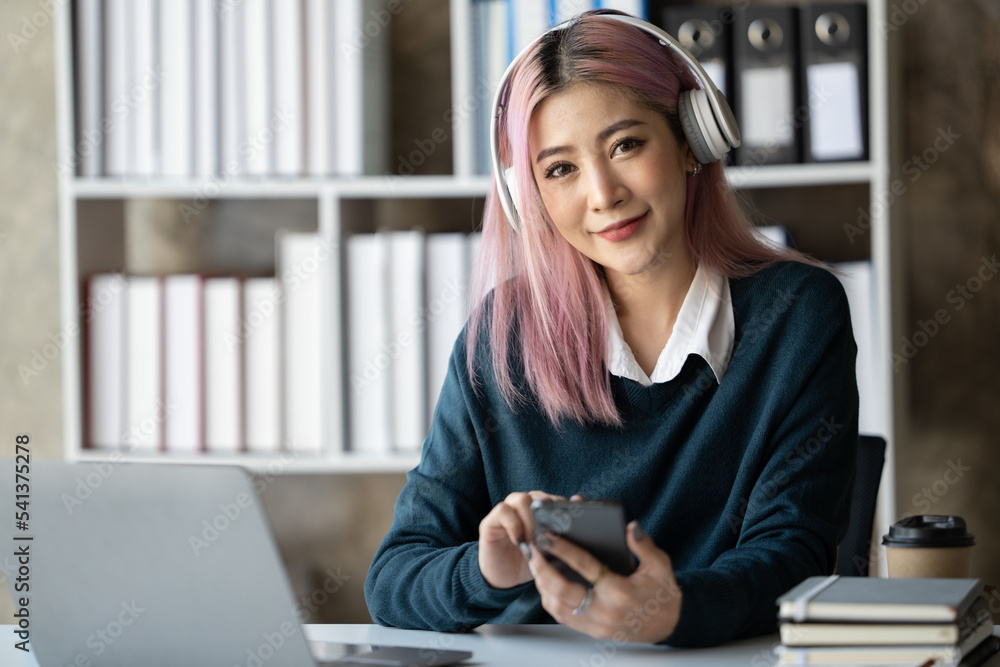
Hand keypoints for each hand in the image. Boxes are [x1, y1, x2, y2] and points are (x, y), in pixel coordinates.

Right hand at [477, 491, 583, 589]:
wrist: (506, 578)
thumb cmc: (532, 562)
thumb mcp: (552, 552)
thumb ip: (564, 536)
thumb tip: (580, 517)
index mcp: (542, 510)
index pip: (556, 500)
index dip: (564, 508)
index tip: (571, 523)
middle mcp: (526, 505)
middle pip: (540, 497)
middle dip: (547, 517)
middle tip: (550, 538)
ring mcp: (508, 510)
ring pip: (522, 499)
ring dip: (531, 521)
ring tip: (533, 542)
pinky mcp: (492, 520)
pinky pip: (503, 510)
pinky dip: (514, 524)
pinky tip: (519, 540)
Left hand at [530, 520, 681, 642]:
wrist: (669, 624)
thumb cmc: (662, 592)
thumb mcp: (660, 565)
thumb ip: (644, 545)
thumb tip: (629, 527)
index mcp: (620, 591)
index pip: (584, 566)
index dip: (563, 549)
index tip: (547, 536)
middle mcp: (605, 610)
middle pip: (562, 590)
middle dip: (542, 568)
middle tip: (532, 549)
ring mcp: (598, 624)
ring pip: (558, 606)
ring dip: (542, 585)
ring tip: (535, 564)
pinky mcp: (594, 631)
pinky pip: (564, 618)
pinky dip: (551, 600)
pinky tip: (546, 584)